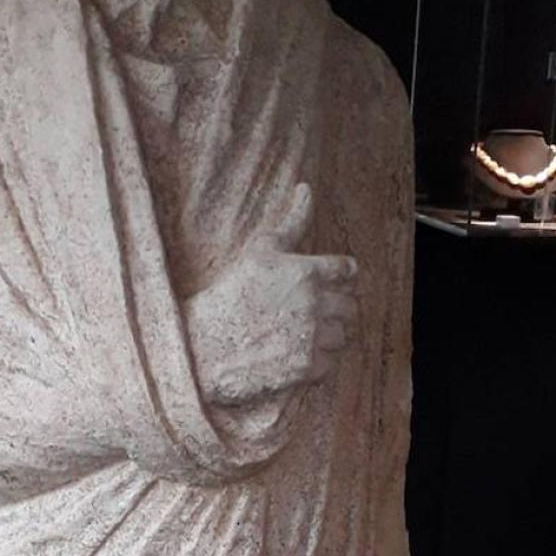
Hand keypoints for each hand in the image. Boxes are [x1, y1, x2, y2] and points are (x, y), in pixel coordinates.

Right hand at [186, 183, 358, 406]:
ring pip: (344, 335)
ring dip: (329, 335)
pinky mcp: (308, 367)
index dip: (340, 277)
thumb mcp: (259, 251)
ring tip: (299, 335)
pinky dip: (319, 361)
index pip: (347, 270)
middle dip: (336, 308)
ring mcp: (312, 336)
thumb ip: (292, 221)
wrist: (203, 344)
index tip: (327, 284)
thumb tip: (306, 188)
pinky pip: (332, 362)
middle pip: (351, 305)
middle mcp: (314, 303)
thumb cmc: (229, 292)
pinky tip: (294, 353)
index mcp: (305, 271)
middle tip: (310, 313)